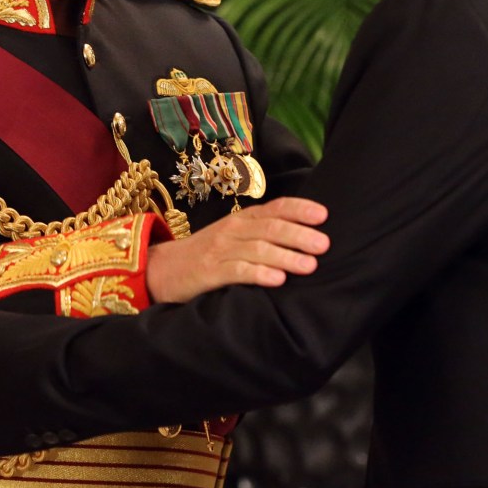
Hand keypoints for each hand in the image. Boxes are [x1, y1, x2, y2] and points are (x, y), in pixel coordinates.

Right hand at [146, 196, 328, 303]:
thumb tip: (306, 237)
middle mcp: (233, 230)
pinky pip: (237, 271)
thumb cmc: (207, 254)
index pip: (275, 208)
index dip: (299, 209)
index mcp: (242, 220)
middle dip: (299, 235)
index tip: (324, 215)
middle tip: (325, 245)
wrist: (162, 269)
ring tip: (309, 265)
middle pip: (270, 227)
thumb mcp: (234, 237)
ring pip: (258, 249)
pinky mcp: (209, 273)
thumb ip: (262, 234)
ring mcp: (220, 251)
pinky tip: (277, 280)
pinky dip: (259, 273)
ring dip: (286, 256)